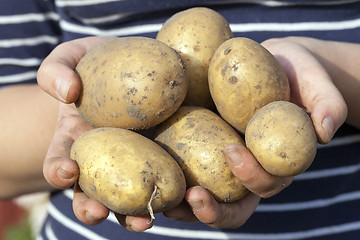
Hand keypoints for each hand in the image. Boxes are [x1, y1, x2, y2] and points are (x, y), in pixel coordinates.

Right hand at [38, 36, 154, 231]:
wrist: (131, 65)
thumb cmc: (95, 64)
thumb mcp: (69, 58)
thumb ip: (56, 71)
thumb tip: (68, 92)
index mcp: (75, 142)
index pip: (58, 164)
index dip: (58, 172)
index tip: (68, 170)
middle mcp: (103, 161)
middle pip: (92, 194)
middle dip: (91, 208)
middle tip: (98, 212)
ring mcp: (133, 162)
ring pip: (130, 196)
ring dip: (134, 214)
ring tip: (147, 220)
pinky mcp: (163, 156)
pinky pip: (166, 175)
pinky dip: (172, 188)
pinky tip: (184, 192)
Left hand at [164, 37, 347, 228]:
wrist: (269, 62)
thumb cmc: (294, 72)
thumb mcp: (314, 80)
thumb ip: (326, 103)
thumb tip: (324, 132)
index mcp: (274, 162)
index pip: (265, 184)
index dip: (251, 178)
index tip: (232, 152)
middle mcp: (246, 170)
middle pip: (231, 205)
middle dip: (212, 209)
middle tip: (191, 198)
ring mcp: (219, 162)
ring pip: (203, 196)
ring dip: (183, 206)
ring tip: (163, 201)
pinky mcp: (198, 147)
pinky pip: (183, 168)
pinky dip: (167, 175)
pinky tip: (149, 166)